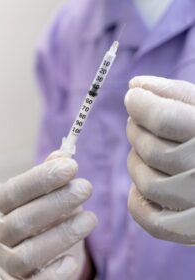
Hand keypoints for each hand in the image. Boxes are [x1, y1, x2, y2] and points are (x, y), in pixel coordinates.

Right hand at [0, 151, 96, 278]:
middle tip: (86, 188)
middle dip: (56, 203)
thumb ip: (47, 178)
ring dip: (62, 234)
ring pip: (26, 254)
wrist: (28, 265)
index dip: (40, 179)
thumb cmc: (36, 223)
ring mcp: (2, 265)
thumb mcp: (38, 199)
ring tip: (91, 218)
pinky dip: (55, 272)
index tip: (72, 166)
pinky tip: (73, 259)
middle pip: (20, 221)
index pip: (11, 192)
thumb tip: (63, 154)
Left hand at [125, 76, 194, 243]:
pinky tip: (145, 181)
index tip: (132, 96)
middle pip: (152, 150)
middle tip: (138, 122)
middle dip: (137, 130)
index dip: (141, 104)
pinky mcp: (192, 230)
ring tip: (145, 149)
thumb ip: (174, 94)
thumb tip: (135, 85)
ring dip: (136, 161)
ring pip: (147, 182)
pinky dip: (138, 199)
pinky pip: (150, 219)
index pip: (166, 119)